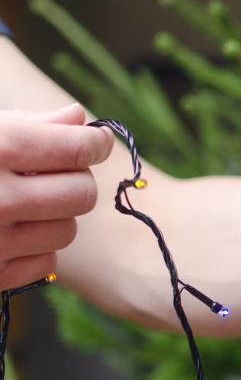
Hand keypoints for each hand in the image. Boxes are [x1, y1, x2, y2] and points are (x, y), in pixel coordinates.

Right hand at [0, 104, 111, 288]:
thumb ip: (30, 123)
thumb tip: (78, 117)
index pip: (78, 148)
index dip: (94, 143)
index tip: (93, 143)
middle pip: (82, 193)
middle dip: (74, 182)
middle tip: (51, 176)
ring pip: (67, 230)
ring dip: (54, 217)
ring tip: (22, 205)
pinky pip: (46, 262)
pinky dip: (34, 249)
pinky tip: (7, 233)